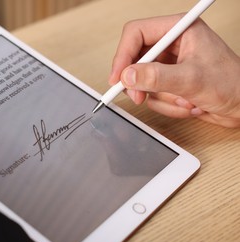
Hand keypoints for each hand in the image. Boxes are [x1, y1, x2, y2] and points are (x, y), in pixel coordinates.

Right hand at [109, 15, 239, 127]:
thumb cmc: (232, 84)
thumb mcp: (191, 80)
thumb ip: (156, 77)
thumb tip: (127, 76)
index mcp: (178, 30)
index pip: (136, 33)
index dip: (123, 55)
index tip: (118, 77)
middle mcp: (171, 45)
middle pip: (134, 59)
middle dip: (139, 82)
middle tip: (139, 97)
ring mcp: (169, 65)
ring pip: (142, 81)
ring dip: (161, 97)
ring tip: (184, 100)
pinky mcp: (169, 82)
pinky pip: (152, 95)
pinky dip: (167, 105)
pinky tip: (187, 105)